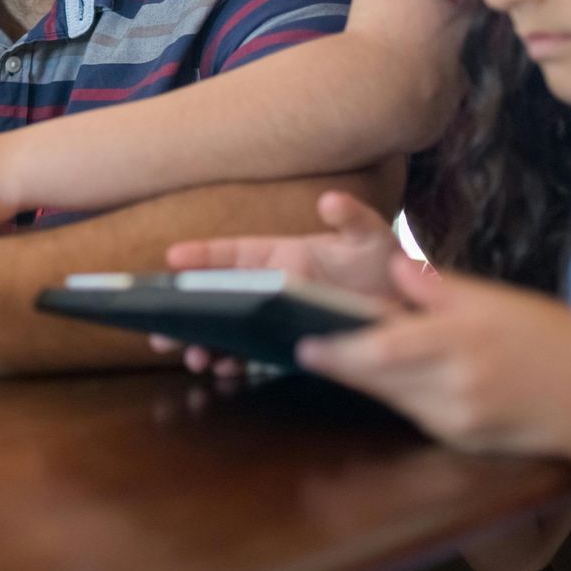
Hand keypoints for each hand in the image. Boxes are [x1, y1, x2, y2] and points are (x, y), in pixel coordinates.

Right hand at [155, 191, 401, 374]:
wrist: (409, 309)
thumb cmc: (383, 264)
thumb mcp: (370, 236)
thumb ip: (351, 217)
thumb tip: (332, 201)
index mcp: (280, 255)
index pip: (232, 253)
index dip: (202, 255)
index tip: (172, 258)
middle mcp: (271, 285)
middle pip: (219, 296)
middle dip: (188, 311)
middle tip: (161, 328)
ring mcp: (277, 317)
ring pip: (230, 328)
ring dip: (205, 342)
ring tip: (191, 356)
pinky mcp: (289, 344)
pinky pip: (252, 353)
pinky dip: (234, 363)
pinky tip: (223, 370)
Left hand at [296, 256, 570, 459]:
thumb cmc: (553, 339)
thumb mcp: (499, 300)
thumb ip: (439, 288)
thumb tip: (394, 268)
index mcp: (462, 342)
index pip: (382, 352)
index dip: (338, 352)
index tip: (302, 342)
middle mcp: (455, 388)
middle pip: (378, 380)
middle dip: (341, 365)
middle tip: (307, 344)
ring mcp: (459, 421)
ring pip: (393, 398)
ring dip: (367, 379)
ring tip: (338, 353)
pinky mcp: (463, 441)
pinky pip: (416, 413)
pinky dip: (399, 394)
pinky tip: (393, 376)